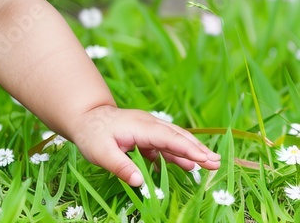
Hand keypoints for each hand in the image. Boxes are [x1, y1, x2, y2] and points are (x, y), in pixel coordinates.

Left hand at [67, 105, 220, 186]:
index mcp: (140, 127)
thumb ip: (120, 166)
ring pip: (173, 139)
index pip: (168, 138)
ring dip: (191, 151)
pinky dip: (177, 154)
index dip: (186, 148)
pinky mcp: (145, 135)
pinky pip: (165, 145)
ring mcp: (148, 129)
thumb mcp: (101, 153)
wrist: (84, 118)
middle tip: (216, 162)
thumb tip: (139, 183)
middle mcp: (148, 125)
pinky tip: (187, 165)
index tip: (204, 158)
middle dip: (197, 149)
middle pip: (177, 136)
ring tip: (211, 163)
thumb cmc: (91, 135)